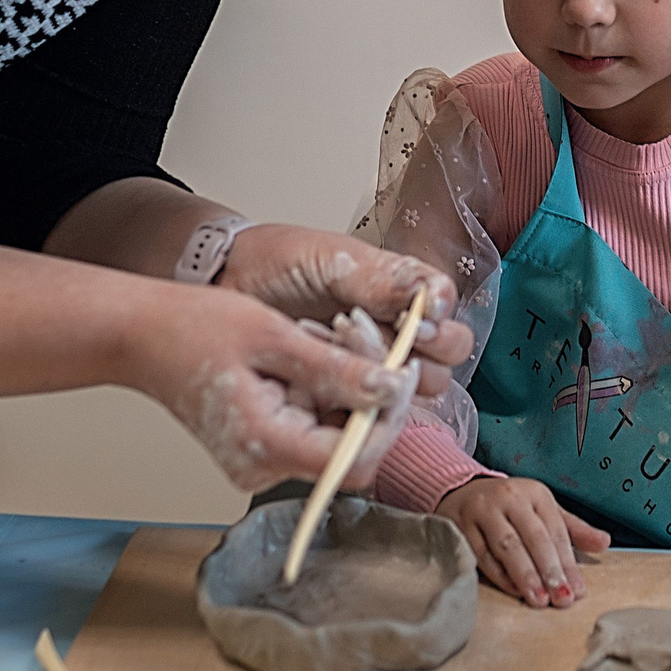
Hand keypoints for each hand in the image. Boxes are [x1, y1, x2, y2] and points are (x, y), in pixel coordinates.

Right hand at [120, 283, 416, 494]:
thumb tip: (389, 389)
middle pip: (348, 450)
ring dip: (346, 384)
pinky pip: (312, 424)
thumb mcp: (275, 336)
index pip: (352, 460)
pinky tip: (309, 349)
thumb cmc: (193, 328)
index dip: (385, 421)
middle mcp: (263, 465)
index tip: (398, 374)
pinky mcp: (262, 444)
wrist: (142, 335)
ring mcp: (261, 459)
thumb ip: (335, 368)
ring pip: (334, 433)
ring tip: (332, 332)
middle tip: (365, 338)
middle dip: (368, 394)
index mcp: (265, 444)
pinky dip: (322, 387)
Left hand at [221, 224, 471, 395]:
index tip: (418, 325)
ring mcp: (369, 364)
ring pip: (408, 391)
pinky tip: (318, 374)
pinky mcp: (342, 394)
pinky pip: (365, 410)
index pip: (446, 311)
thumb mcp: (329, 260)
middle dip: (414, 356)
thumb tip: (428, 297)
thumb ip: (381, 279)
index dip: (440, 323)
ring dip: (377, 376)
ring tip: (335, 349)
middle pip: (443, 360)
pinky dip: (348, 397)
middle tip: (376, 343)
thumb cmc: (275, 262)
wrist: (224, 282)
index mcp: (399, 289)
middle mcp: (393, 329)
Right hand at [439, 476, 609, 608]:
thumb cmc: (511, 508)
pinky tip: (513, 590)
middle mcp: (510, 498)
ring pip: (507, 546)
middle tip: (562, 599)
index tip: (578, 591)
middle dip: (549, 571)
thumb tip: (604, 543)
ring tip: (540, 600)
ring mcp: (483, 510)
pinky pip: (481, 554)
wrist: (462, 490)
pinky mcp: (460, 525)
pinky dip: (499, 574)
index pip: (555, 532)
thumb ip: (573, 530)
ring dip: (525, 575)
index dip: (568, 563)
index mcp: (535, 493)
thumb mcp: (543, 511)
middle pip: (533, 538)